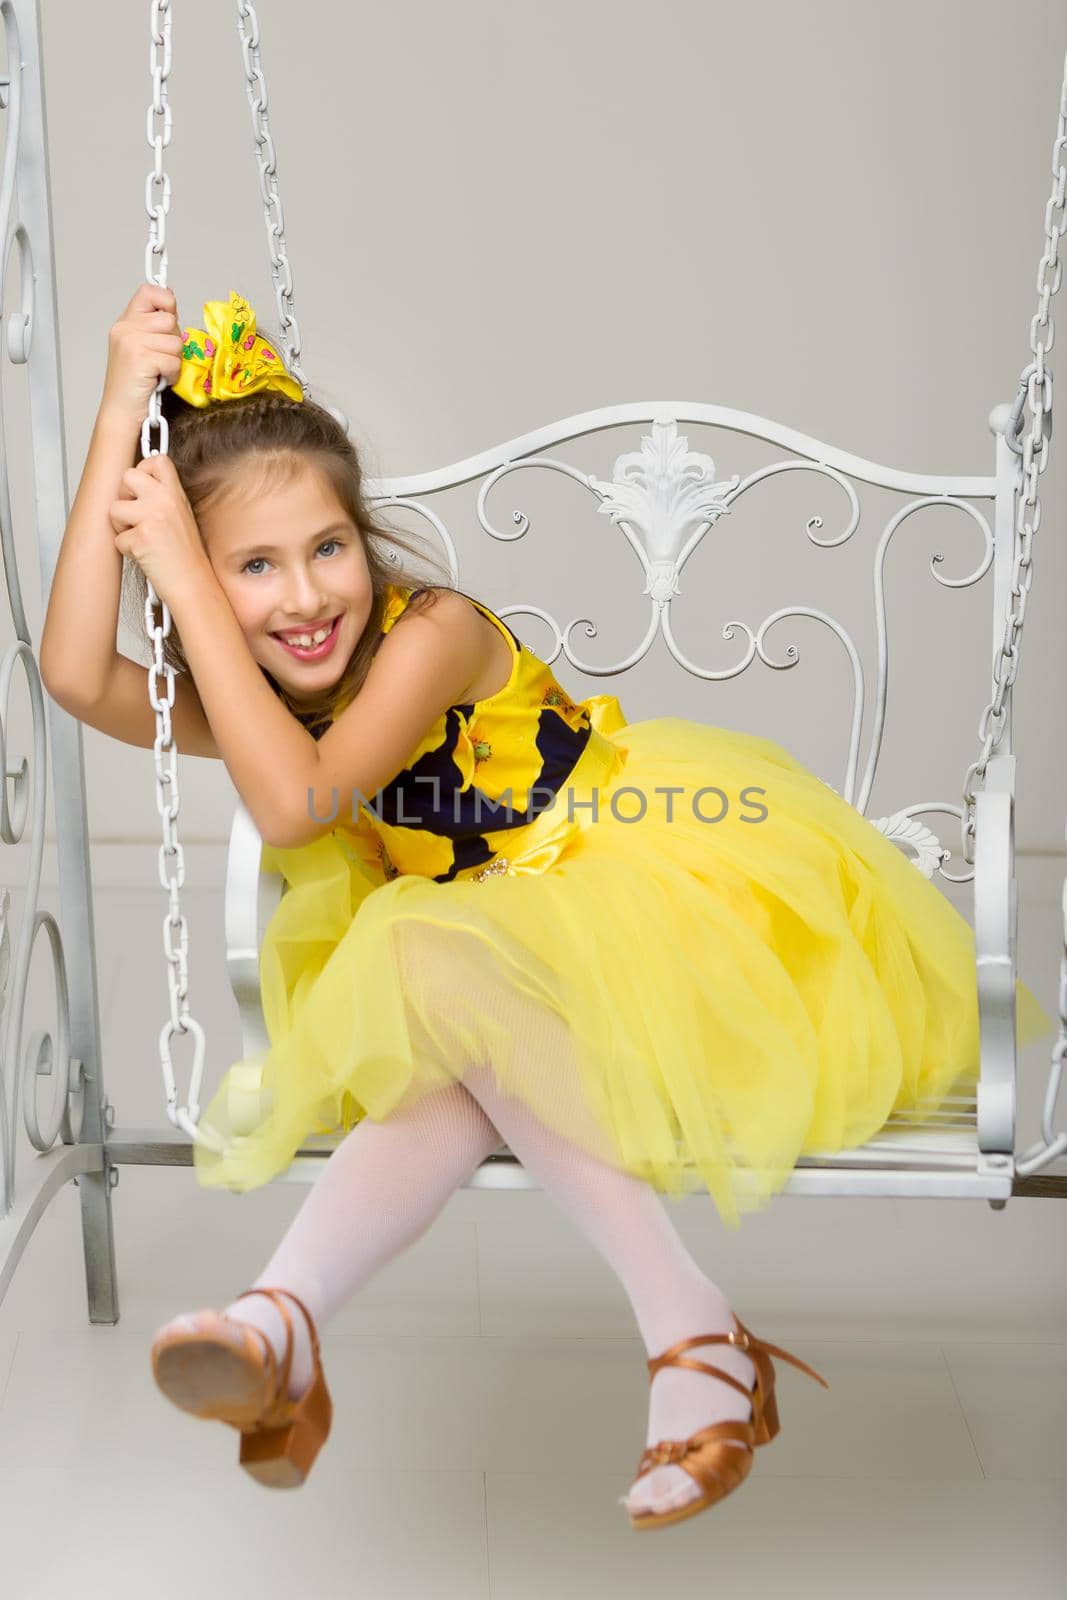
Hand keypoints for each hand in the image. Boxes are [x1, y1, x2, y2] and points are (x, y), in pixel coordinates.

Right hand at [100, 282, 183, 427]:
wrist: (120, 412)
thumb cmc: (134, 384)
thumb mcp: (140, 347)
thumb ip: (153, 326)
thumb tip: (172, 304)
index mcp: (125, 322)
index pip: (150, 291)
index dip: (166, 302)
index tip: (167, 320)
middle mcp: (125, 328)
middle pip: (170, 320)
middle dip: (172, 342)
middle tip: (159, 358)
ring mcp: (131, 342)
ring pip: (175, 342)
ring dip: (173, 361)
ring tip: (158, 371)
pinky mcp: (140, 359)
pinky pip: (174, 361)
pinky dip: (172, 374)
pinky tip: (158, 380)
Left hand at [110, 453, 212, 607]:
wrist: (194, 584)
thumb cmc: (186, 556)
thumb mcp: (182, 516)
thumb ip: (163, 496)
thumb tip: (137, 484)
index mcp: (176, 494)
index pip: (156, 460)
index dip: (142, 469)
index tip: (140, 485)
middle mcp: (165, 501)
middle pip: (127, 476)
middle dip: (124, 496)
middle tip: (135, 515)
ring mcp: (153, 517)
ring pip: (114, 508)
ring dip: (121, 526)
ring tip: (140, 538)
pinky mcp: (141, 538)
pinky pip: (117, 538)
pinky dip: (126, 550)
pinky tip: (144, 554)